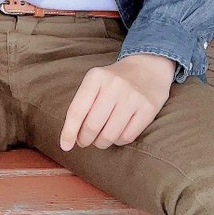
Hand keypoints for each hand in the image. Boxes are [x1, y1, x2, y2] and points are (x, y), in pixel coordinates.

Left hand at [60, 54, 175, 151]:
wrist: (148, 68)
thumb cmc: (113, 82)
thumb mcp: (95, 83)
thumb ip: (82, 105)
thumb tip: (69, 138)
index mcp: (96, 77)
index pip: (77, 110)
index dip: (69, 131)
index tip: (65, 146)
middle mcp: (114, 85)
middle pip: (92, 125)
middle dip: (85, 139)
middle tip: (84, 141)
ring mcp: (133, 97)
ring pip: (110, 135)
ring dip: (101, 143)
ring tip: (100, 139)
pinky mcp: (148, 108)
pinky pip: (127, 137)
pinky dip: (118, 141)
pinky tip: (116, 134)